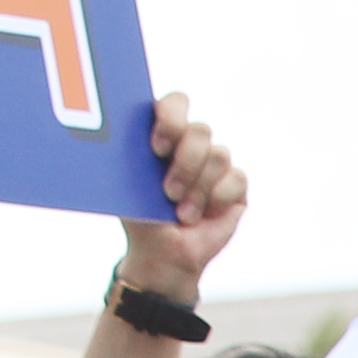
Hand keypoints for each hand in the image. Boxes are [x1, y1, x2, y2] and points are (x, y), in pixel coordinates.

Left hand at [122, 91, 247, 298]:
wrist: (163, 254)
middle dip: (185, 164)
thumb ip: (134, 156)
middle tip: (168, 192)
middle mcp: (191, 143)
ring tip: (182, 213)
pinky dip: (216, 200)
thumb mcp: (129, 184)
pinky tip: (203, 215)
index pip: (176, 103)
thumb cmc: (142, 217)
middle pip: (200, 130)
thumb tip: (122, 134)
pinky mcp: (234, 184)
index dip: (172, 119)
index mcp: (164, 134)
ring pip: (219, 155)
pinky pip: (235, 179)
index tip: (158, 148)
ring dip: (197, 190)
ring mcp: (215, 163)